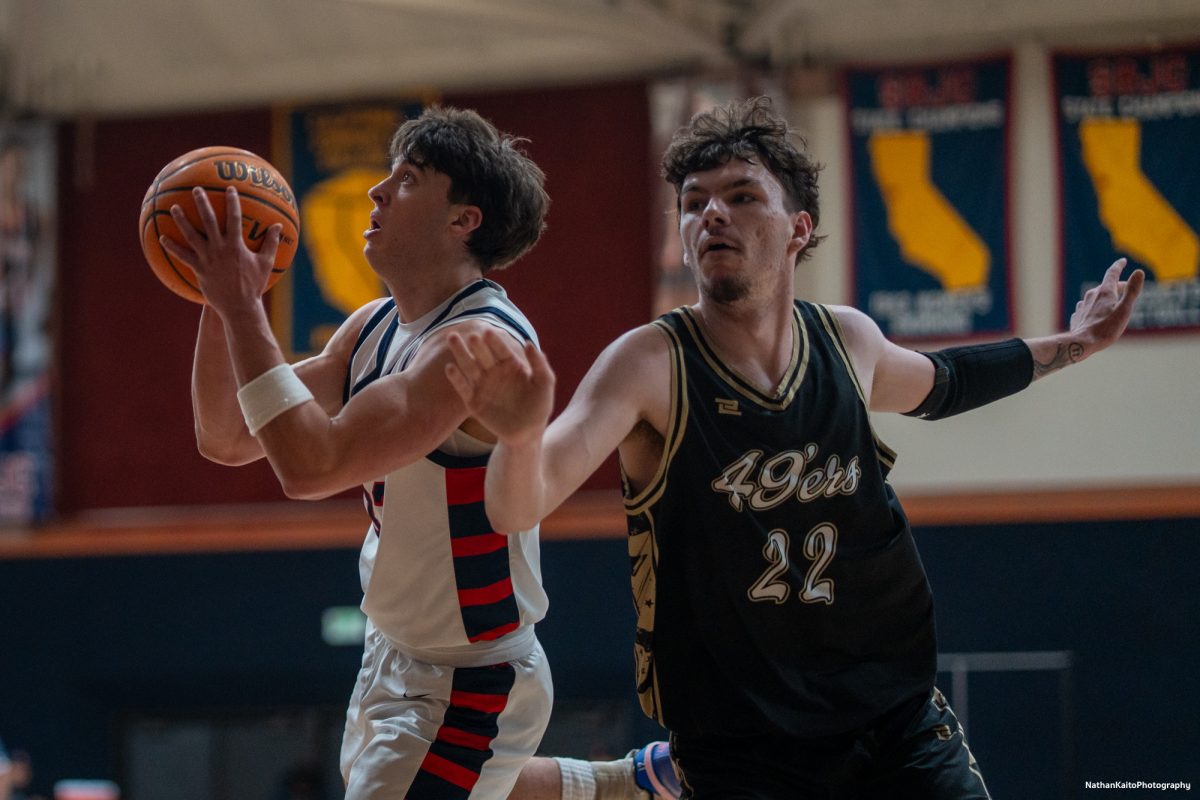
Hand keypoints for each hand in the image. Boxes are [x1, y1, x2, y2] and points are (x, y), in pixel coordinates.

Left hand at [159, 186, 281, 312]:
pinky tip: (162, 238)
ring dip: (182, 220)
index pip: (235, 218)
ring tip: (174, 207)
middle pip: (209, 221)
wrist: (239, 306)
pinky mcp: (198, 268)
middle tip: (196, 190)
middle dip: (202, 203)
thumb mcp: (266, 263)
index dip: (232, 202)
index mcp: (236, 245)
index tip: (229, 189)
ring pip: (191, 235)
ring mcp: (207, 258)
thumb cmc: (253, 285)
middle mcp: (220, 248)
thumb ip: (271, 243)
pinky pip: (182, 256)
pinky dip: (172, 246)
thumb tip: (279, 227)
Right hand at [445, 328, 554, 445]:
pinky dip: (456, 378)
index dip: (494, 341)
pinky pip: (463, 387)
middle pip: (482, 354)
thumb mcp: (545, 384)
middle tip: (471, 335)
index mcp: (510, 365)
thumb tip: (529, 343)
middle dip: (476, 344)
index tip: (487, 332)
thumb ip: (540, 364)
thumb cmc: (539, 407)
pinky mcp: (473, 401)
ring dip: (460, 353)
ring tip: (452, 338)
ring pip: (469, 366)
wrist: (527, 433)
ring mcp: (482, 385)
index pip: (501, 350)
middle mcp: (494, 372)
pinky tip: (450, 368)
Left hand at [1070, 257, 1144, 353]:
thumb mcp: (1125, 309)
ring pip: (1096, 297)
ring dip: (1105, 299)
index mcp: (1104, 292)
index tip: (1122, 261)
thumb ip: (1132, 291)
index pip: (1112, 273)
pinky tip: (1097, 316)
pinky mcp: (1078, 315)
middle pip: (1106, 287)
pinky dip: (1095, 309)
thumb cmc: (1106, 329)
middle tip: (1126, 290)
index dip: (1118, 266)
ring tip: (1112, 306)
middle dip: (1117, 287)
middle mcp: (1091, 295)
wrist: (1082, 343)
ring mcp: (1083, 305)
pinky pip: (1088, 308)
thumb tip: (1139, 272)